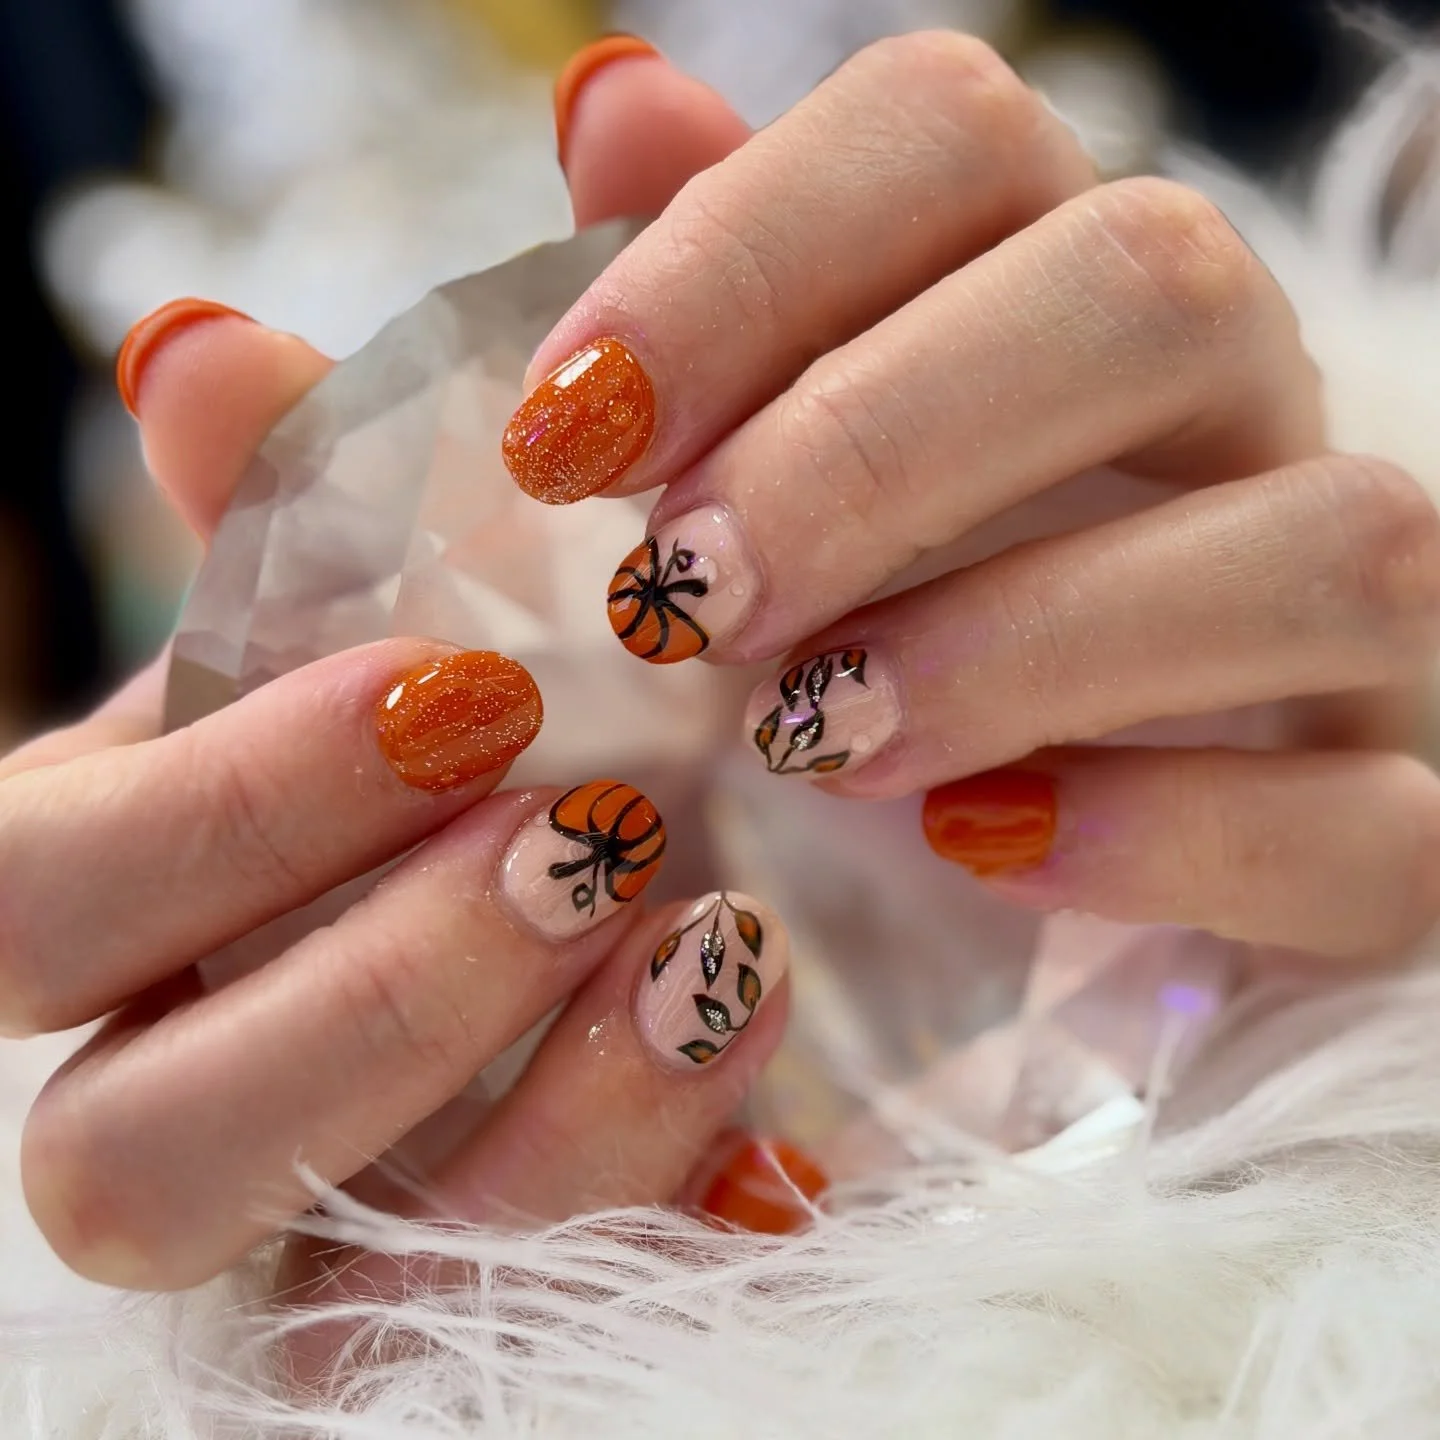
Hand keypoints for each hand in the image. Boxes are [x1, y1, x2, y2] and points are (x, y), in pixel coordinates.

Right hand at [4, 52, 803, 1301]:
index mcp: (128, 902)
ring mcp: (323, 1233)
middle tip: (594, 840)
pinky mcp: (478, 1309)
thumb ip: (305, 497)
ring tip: (721, 951)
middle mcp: (182, 1088)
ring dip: (537, 1123)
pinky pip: (521, 1332)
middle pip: (117, 1164)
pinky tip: (778, 1109)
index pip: (32, 904)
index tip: (471, 691)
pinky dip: (653, 1208)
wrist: (673, 843)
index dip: (230, 812)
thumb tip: (195, 343)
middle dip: (369, 1000)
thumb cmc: (501, 715)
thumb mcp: (418, 598)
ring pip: (317, 1299)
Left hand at [503, 32, 1439, 962]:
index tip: (570, 437)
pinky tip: (979, 850)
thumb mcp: (756, 462)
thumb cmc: (878, 624)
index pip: (954, 133)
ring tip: (816, 739)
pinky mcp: (1384, 812)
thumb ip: (712, 299)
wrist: (1052, 841)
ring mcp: (1353, 619)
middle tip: (688, 599)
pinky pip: (1369, 818)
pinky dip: (1166, 834)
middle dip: (876, 446)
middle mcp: (1238, 408)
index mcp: (1063, 281)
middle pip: (1151, 283)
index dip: (743, 258)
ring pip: (1321, 541)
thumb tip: (612, 111)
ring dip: (1028, 641)